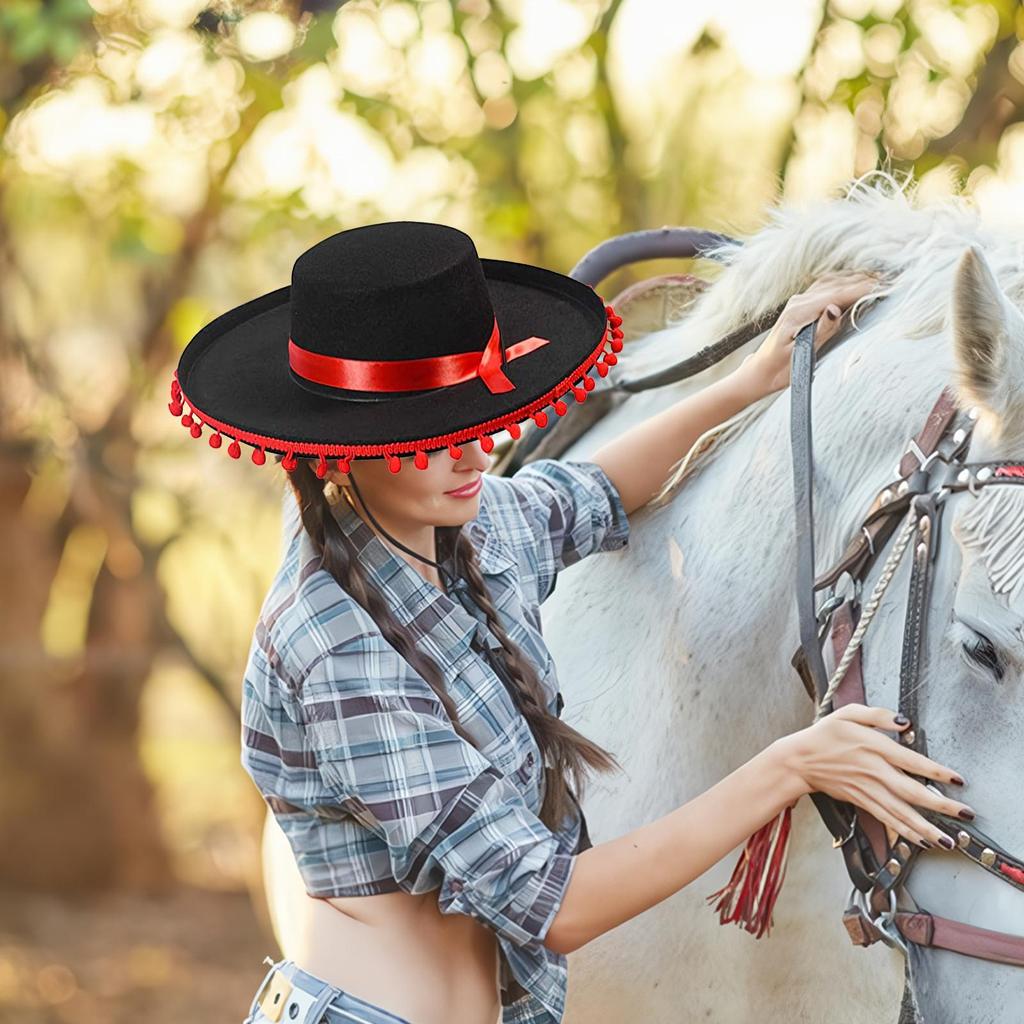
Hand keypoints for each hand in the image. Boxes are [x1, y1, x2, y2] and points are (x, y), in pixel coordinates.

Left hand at [733, 270, 882, 397]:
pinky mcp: (801, 304)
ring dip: (856, 280)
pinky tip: (858, 282)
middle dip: (864, 282)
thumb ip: (820, 331)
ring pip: (833, 282)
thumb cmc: (780, 369)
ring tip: (880, 279)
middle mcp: (798, 301)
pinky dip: (845, 283)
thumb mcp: (801, 355)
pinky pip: (826, 287)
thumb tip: (834, 308)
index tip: (883, 286)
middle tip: (890, 281)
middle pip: (837, 284)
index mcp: (798, 312)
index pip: (837, 295)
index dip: (862, 290)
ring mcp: (799, 301)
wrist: (762, 371)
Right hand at [771, 702, 973, 849]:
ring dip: (926, 828)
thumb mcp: (848, 713)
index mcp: (873, 747)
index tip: (958, 780)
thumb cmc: (824, 734)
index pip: (911, 761)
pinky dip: (904, 832)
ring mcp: (867, 790)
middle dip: (941, 806)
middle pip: (911, 791)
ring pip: (901, 812)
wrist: (800, 759)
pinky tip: (921, 840)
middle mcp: (873, 771)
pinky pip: (887, 819)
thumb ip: (877, 714)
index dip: (936, 772)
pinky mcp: (861, 801)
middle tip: (965, 815)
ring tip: (947, 840)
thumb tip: (904, 722)